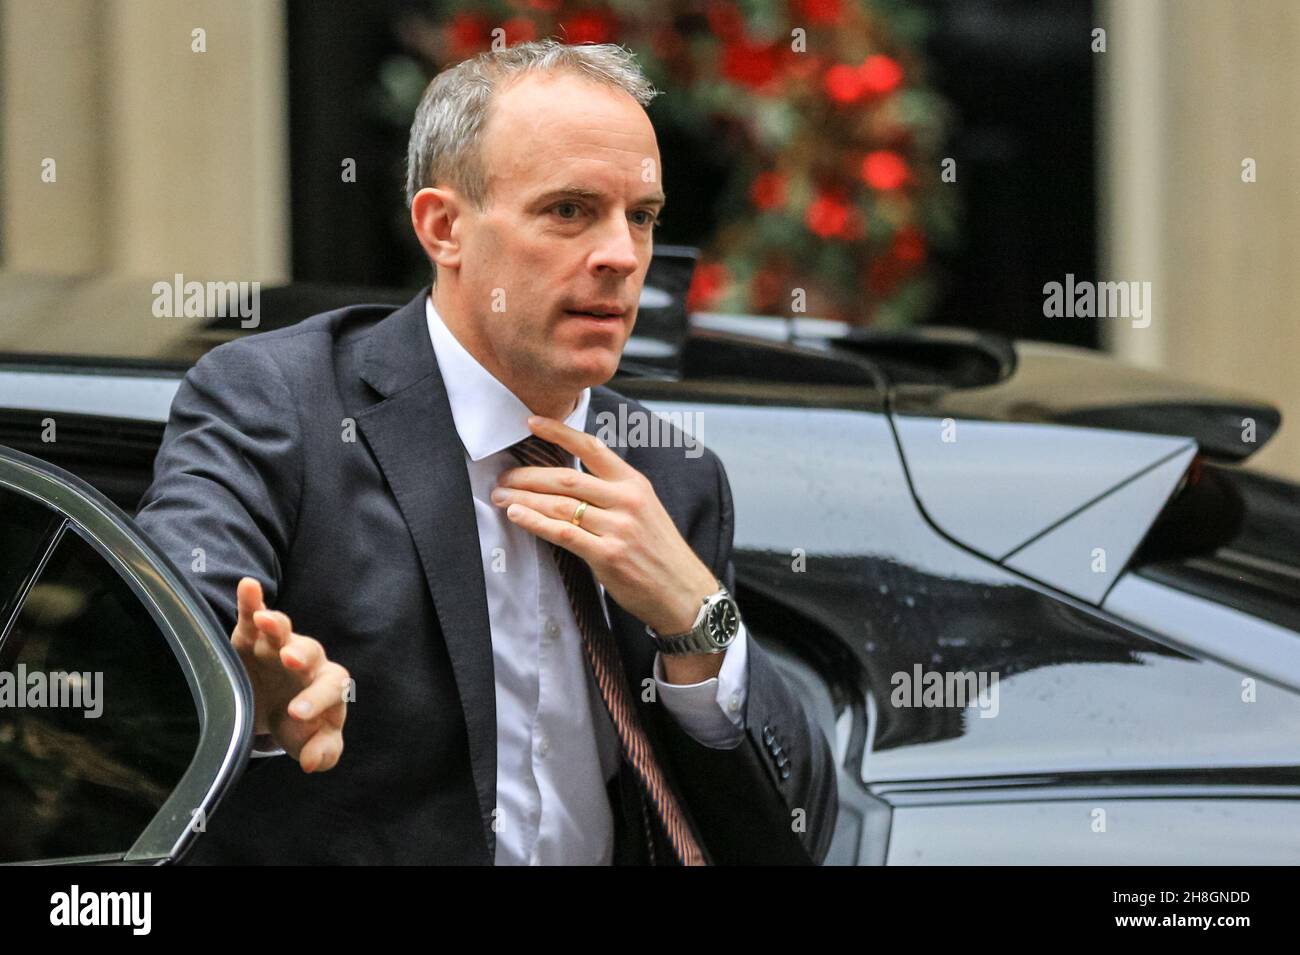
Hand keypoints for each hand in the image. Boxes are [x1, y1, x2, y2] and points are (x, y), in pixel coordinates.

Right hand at [231, 577, 349, 771]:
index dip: (317, 699)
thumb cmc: (299, 724)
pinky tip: (248, 586)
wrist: (275, 708)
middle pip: (310, 651)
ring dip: (275, 624)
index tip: (296, 714)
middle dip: (300, 653)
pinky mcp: (252, 637)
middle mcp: (306, 662)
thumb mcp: (311, 741)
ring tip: (266, 621)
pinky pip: (254, 615)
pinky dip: (252, 601)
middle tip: (290, 659)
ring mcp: (279, 646)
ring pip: (282, 631)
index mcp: (326, 686)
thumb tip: (314, 762)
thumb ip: (322, 751)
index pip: (331, 687)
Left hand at [492, 415, 719, 640]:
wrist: (683, 591)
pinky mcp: (608, 554)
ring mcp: (618, 527)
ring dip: (524, 499)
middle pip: (566, 477)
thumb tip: (568, 483)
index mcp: (634, 483)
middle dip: (528, 475)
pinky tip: (517, 515)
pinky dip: (535, 522)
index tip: (531, 422)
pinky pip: (563, 533)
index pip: (592, 447)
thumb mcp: (645, 509)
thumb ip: (613, 493)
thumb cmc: (659, 552)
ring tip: (501, 496)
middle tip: (504, 477)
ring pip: (560, 504)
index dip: (559, 432)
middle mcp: (627, 500)